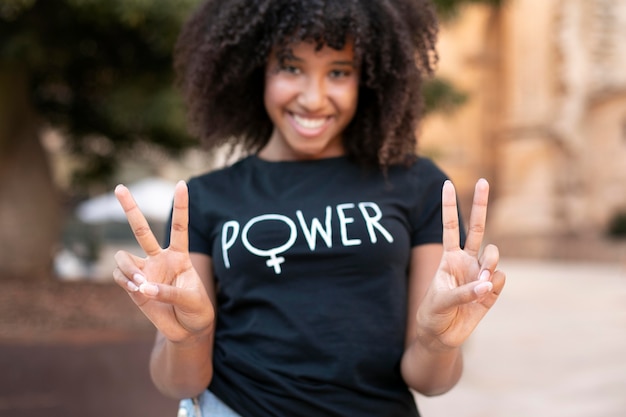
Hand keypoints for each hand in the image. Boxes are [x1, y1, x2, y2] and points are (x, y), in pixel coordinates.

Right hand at [112, 181, 213, 342]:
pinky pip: (119, 276)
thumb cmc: (196, 310)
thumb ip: (168, 292)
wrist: (188, 330)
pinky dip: (124, 281)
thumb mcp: (191, 300)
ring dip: (128, 269)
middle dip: (130, 209)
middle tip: (120, 187)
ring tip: (142, 284)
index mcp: (180, 256)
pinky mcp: (133, 286)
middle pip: (141, 230)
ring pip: (122, 256)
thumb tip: (143, 287)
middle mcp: (160, 259)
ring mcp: (144, 271)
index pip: (180, 226)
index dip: (181, 205)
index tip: (182, 184)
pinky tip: (137, 289)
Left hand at [416, 179, 504, 350]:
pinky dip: (493, 285)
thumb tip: (488, 284)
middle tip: (483, 180)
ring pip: (493, 254)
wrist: (441, 335)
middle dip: (480, 204)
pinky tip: (484, 294)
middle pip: (476, 227)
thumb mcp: (440, 301)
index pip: (449, 226)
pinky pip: (499, 278)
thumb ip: (463, 291)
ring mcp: (480, 273)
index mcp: (449, 257)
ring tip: (481, 280)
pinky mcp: (491, 290)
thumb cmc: (433, 313)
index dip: (448, 206)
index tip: (445, 182)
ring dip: (489, 262)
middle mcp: (466, 260)